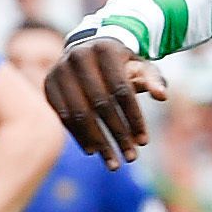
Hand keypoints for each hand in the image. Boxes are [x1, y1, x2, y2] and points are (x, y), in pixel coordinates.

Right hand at [44, 37, 168, 167]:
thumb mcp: (141, 67)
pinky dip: (79, 136)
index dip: (133, 117)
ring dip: (98, 142)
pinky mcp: (49, 84)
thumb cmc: (120, 64)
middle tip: (131, 157)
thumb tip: (162, 96)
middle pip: (100, 104)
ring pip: (80, 113)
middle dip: (118, 134)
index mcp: (105, 49)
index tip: (143, 142)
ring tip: (113, 163)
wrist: (87, 50)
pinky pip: (64, 116)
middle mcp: (79, 56)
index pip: (122, 90)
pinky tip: (93, 151)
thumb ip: (154, 79)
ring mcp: (60, 70)